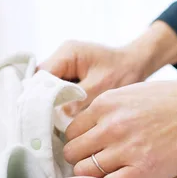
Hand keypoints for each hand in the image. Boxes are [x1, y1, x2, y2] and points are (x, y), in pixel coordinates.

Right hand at [39, 21, 176, 115]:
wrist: (139, 64)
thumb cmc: (123, 72)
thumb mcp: (101, 87)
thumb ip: (77, 99)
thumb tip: (57, 116)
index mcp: (67, 53)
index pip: (42, 76)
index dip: (38, 97)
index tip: (40, 117)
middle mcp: (62, 57)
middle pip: (42, 82)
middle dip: (43, 102)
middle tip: (46, 124)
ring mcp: (65, 66)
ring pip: (49, 88)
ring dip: (52, 104)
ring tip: (53, 124)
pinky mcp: (71, 75)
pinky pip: (59, 91)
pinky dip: (61, 103)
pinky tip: (64, 119)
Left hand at [63, 67, 176, 177]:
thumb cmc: (169, 99)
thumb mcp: (129, 92)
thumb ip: (106, 109)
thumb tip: (89, 124)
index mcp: (104, 105)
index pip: (70, 131)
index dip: (77, 142)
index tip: (85, 148)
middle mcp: (110, 126)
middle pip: (72, 152)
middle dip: (78, 159)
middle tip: (91, 162)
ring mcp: (126, 149)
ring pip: (85, 171)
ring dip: (91, 176)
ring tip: (104, 174)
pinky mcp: (143, 169)